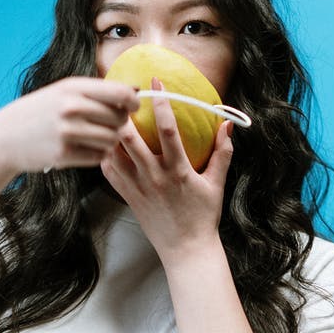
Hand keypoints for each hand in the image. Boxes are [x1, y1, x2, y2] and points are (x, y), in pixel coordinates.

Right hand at [0, 76, 137, 173]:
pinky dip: (95, 155)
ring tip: (92, 138)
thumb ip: (97, 91)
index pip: (121, 93)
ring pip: (112, 140)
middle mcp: (72, 107)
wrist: (3, 138)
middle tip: (106, 125)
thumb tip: (135, 91)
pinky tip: (81, 149)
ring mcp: (68, 131)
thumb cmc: (39, 113)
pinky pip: (99, 157)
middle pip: (120, 119)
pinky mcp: (64, 154)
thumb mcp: (63, 92)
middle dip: (119, 124)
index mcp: (73, 87)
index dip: (133, 102)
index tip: (132, 107)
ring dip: (108, 141)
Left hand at [101, 78, 233, 263]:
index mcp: (178, 170)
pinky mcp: (127, 196)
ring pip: (114, 152)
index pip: (167, 129)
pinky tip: (106, 141)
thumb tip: (228, 125)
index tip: (156, 82)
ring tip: (109, 112)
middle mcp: (154, 176)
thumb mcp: (217, 183)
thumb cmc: (203, 216)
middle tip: (121, 93)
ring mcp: (137, 187)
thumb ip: (223, 152)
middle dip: (123, 112)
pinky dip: (105, 153)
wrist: (185, 250)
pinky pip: (109, 171)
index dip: (161, 102)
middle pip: (129, 137)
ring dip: (110, 130)